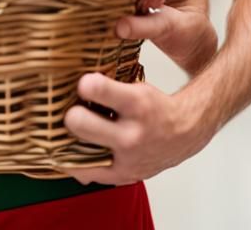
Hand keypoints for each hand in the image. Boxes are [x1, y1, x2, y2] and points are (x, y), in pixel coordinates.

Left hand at [62, 74, 208, 184]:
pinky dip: (76, 163)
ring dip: (69, 140)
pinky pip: (87, 174)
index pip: (98, 89)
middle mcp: (132, 134)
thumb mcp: (136, 86)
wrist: (183, 135)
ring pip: (79, 153)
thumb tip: (76, 74)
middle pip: (80, 123)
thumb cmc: (154, 107)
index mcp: (137, 104)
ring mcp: (126, 160)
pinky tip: (70, 151)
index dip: (84, 84)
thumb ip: (107, 84)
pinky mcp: (123, 176)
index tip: (81, 83)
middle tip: (70, 109)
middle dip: (70, 114)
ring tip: (67, 130)